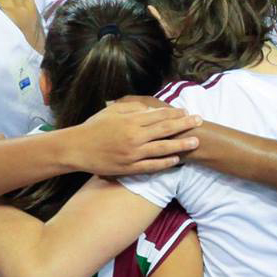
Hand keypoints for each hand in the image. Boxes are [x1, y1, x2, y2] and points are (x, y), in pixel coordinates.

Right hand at [71, 98, 201, 175]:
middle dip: (184, 125)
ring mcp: (133, 154)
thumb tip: (151, 109)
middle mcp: (134, 137)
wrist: (76, 148)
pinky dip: (165, 163)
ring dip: (181, 144)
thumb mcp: (112, 111)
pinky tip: (177, 159)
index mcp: (130, 121)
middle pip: (165, 129)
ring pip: (162, 148)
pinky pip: (152, 166)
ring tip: (195, 141)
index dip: (174, 113)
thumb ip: (132, 108)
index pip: (158, 116)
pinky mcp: (129, 168)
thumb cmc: (94, 127)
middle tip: (200, 121)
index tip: (187, 111)